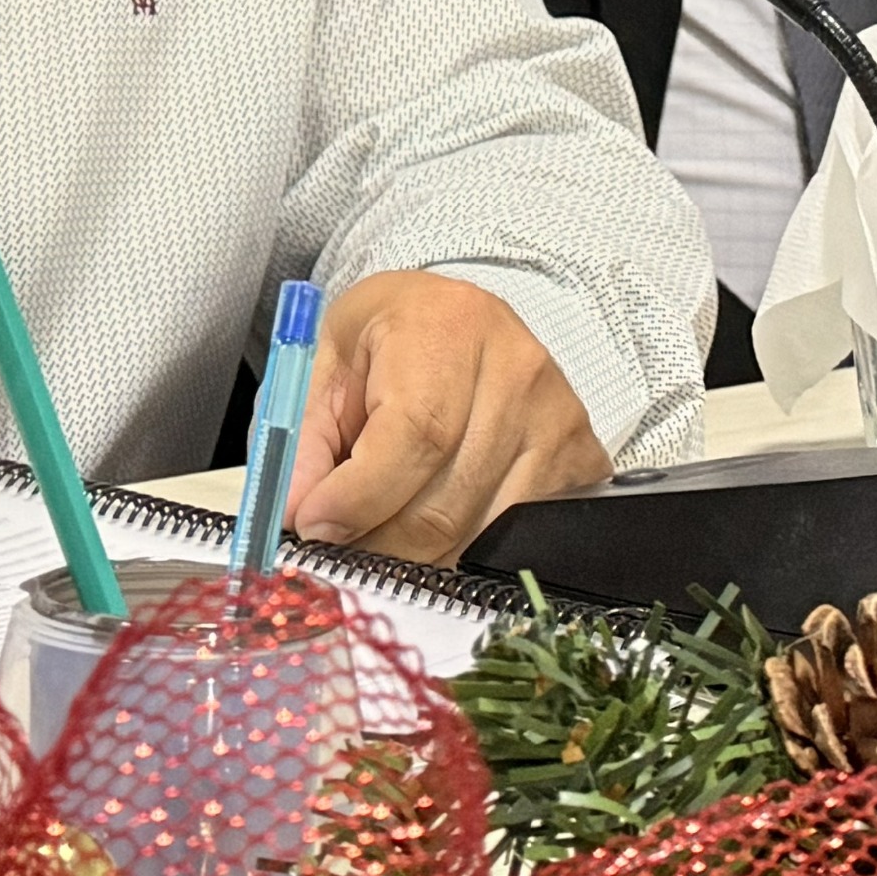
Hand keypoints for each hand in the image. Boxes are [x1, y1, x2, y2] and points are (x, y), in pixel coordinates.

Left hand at [286, 271, 608, 562]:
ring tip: (378, 531)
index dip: (360, 495)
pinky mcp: (580, 459)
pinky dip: (464, 552)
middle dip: (376, 542)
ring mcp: (559, 418)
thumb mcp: (325, 364)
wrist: (454, 320)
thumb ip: (304, 439)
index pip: (416, 434)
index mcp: (448, 325)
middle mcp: (518, 368)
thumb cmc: (387, 340)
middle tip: (334, 546)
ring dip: (415, 555)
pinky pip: (518, 537)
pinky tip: (432, 526)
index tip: (314, 525)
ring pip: (479, 532)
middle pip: (446, 500)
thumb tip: (296, 511)